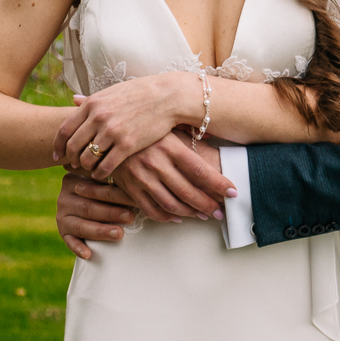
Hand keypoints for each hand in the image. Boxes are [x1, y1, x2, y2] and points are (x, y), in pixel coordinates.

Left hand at [53, 73, 194, 178]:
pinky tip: (103, 174)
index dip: (58, 145)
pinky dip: (101, 173)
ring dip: (86, 167)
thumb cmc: (140, 93)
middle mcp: (98, 117)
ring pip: (88, 158)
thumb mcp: (111, 92)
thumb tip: (72, 99)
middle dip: (70, 158)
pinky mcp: (128, 144)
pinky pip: (106, 166)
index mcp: (92, 104)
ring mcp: (113, 131)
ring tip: (90, 169)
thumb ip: (91, 99)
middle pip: (73, 146)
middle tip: (72, 165)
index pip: (64, 129)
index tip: (57, 155)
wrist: (167, 96)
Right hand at [57, 172, 136, 259]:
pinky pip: (69, 241)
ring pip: (80, 225)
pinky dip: (78, 248)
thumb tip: (136, 187)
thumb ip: (113, 181)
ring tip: (119, 233)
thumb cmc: (103, 188)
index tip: (134, 199)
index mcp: (74, 180)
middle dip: (111, 213)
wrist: (86, 200)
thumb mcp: (104, 180)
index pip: (96, 187)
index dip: (116, 194)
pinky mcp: (63, 232)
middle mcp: (64, 198)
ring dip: (100, 231)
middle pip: (88, 207)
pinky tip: (88, 254)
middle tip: (130, 217)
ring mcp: (62, 216)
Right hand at [104, 130, 231, 222]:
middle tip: (222, 212)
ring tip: (203, 216)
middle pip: (189, 191)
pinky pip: (150, 209)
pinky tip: (177, 217)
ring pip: (171, 203)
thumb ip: (187, 133)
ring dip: (190, 213)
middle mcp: (157, 163)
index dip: (219, 184)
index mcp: (170, 146)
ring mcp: (142, 177)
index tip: (233, 193)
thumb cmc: (142, 123)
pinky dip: (166, 216)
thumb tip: (211, 139)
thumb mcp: (165, 125)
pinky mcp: (129, 187)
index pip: (201, 171)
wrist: (105, 127)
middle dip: (208, 204)